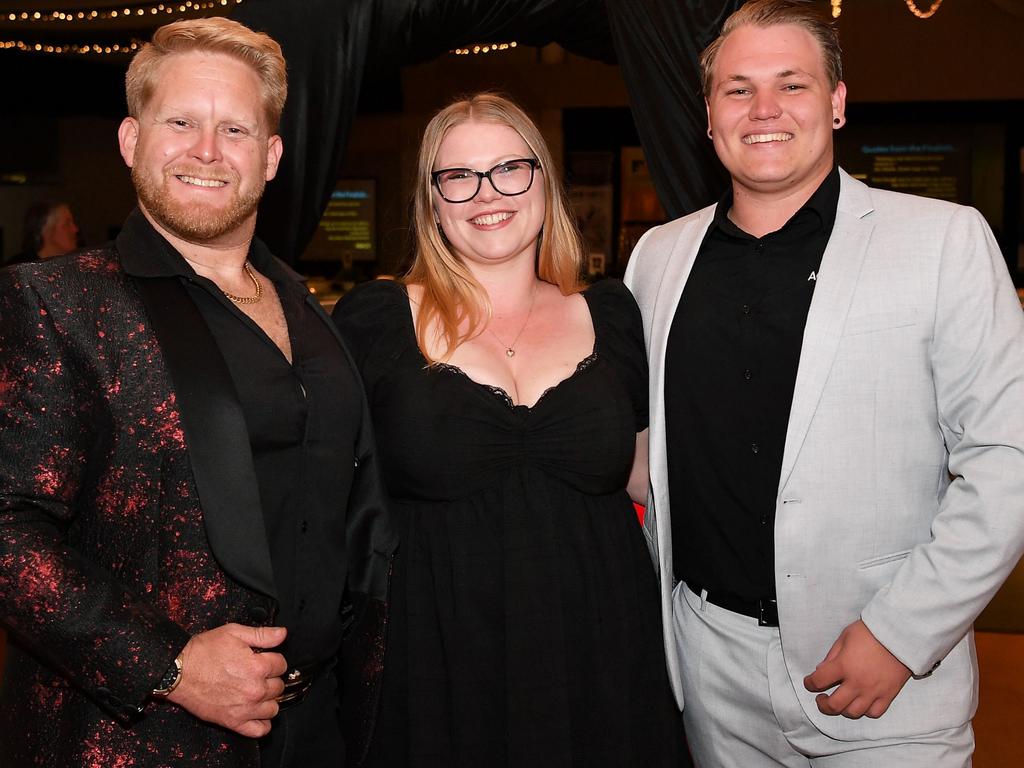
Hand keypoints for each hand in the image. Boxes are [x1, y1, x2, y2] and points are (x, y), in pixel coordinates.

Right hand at [166, 624, 287, 737]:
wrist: (178, 672)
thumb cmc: (204, 651)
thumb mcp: (234, 633)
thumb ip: (263, 634)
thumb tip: (282, 634)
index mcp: (258, 666)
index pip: (282, 665)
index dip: (273, 660)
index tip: (264, 659)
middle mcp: (255, 689)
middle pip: (279, 686)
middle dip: (271, 678)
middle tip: (258, 674)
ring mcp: (245, 708)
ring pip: (273, 708)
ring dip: (268, 700)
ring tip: (257, 692)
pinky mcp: (233, 722)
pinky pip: (259, 730)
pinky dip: (262, 723)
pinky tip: (256, 713)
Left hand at [803, 619, 911, 718]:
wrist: (900, 635)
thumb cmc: (870, 632)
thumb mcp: (844, 637)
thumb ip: (832, 655)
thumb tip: (821, 670)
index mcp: (843, 665)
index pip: (819, 681)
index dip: (809, 683)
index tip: (809, 682)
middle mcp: (856, 682)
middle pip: (834, 705)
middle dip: (823, 705)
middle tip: (821, 699)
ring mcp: (873, 691)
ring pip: (853, 713)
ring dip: (843, 710)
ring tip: (841, 702)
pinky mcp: (888, 695)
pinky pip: (874, 713)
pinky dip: (865, 711)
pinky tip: (861, 704)